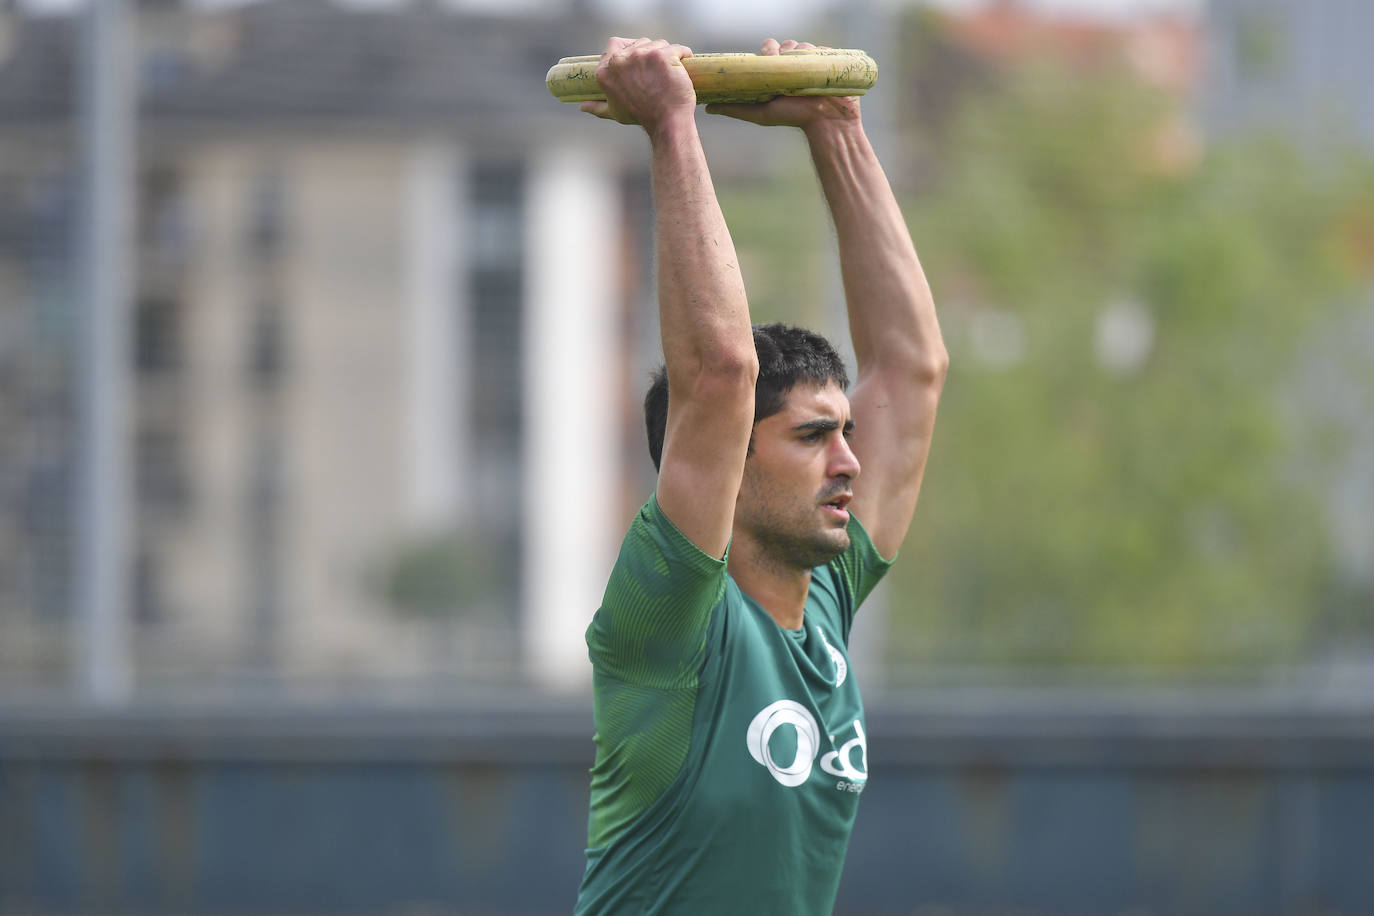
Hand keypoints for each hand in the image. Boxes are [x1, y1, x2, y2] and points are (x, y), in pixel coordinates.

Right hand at [580, 37, 697, 134]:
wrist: (666, 123)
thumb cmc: (640, 117)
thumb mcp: (613, 111)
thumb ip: (596, 107)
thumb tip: (582, 106)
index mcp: (606, 70)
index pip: (614, 43)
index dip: (629, 48)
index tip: (640, 60)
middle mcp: (621, 60)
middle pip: (639, 42)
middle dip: (650, 53)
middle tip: (658, 71)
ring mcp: (642, 55)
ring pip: (659, 44)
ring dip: (666, 55)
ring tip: (670, 73)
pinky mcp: (663, 55)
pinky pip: (677, 48)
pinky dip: (684, 54)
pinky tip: (684, 64)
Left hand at [704, 39, 860, 130]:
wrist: (826, 121)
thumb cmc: (793, 117)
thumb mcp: (760, 114)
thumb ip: (735, 109)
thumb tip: (707, 108)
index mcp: (777, 71)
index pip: (769, 48)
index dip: (768, 50)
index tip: (769, 58)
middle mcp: (793, 64)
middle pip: (785, 43)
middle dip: (783, 49)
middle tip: (783, 63)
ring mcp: (810, 61)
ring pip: (801, 44)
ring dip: (799, 53)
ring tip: (801, 72)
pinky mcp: (826, 60)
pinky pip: (818, 47)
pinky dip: (815, 53)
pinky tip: (814, 68)